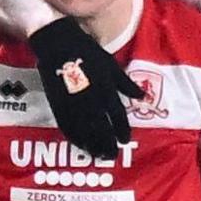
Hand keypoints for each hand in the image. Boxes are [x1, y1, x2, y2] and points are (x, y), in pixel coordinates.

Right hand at [27, 16, 141, 158]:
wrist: (58, 45)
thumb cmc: (87, 53)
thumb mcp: (111, 66)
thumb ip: (126, 84)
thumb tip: (142, 97)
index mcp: (107, 90)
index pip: (118, 117)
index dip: (122, 131)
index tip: (125, 140)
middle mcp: (92, 101)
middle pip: (102, 130)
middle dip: (108, 144)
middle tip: (111, 155)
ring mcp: (74, 105)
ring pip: (85, 132)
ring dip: (92, 145)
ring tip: (97, 154)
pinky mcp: (58, 105)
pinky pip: (67, 127)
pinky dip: (75, 138)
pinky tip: (80, 144)